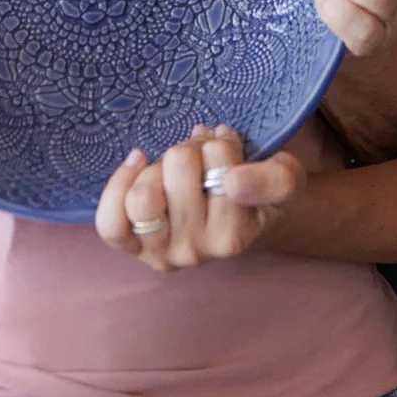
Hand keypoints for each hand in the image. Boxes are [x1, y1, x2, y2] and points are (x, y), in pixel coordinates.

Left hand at [95, 125, 304, 271]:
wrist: (238, 221)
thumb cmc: (259, 193)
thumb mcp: (285, 180)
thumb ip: (275, 180)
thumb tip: (234, 183)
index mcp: (234, 237)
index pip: (221, 166)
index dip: (222, 144)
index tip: (229, 145)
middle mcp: (196, 252)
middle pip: (180, 166)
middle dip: (192, 148)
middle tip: (203, 155)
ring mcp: (161, 252)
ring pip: (144, 194)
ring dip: (159, 165)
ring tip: (174, 166)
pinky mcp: (132, 247)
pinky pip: (110, 221)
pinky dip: (119, 185)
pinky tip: (139, 161)